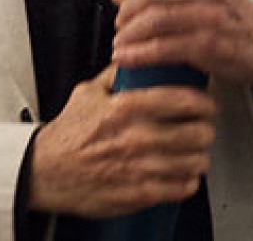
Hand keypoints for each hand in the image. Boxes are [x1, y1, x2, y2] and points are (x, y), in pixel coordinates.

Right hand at [28, 65, 215, 217]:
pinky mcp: (140, 194)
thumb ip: (116, 76)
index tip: (205, 103)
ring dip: (199, 156)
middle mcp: (137, 137)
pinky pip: (182, 188)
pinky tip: (183, 173)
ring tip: (195, 152)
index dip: (203, 101)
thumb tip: (135, 60)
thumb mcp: (87, 93)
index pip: (182, 100)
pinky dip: (188, 180)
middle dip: (205, 129)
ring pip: (194, 161)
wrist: (46, 172)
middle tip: (204, 127)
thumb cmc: (68, 134)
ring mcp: (140, 167)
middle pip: (196, 132)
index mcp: (126, 107)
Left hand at [112, 0, 252, 87]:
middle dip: (126, 10)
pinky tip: (128, 58)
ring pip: (155, 18)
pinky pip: (165, 47)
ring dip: (128, 33)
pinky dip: (140, 54)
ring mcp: (213, 16)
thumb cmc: (237, 20)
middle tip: (118, 25)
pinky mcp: (212, 45)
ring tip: (120, 44)